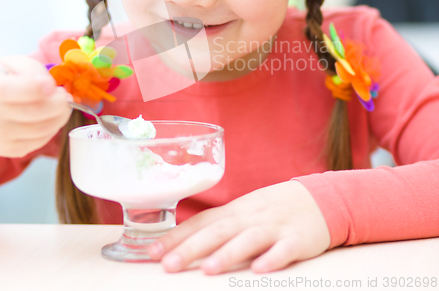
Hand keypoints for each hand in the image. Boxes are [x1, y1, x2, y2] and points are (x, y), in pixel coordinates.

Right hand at [0, 56, 72, 156]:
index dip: (34, 89)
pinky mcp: (8, 148)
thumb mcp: (15, 64)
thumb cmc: (6, 79)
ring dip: (60, 117)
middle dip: (58, 104)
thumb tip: (49, 87)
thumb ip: (32, 69)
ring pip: (40, 130)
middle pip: (31, 113)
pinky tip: (51, 118)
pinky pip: (39, 141)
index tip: (52, 86)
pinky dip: (52, 129)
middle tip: (65, 96)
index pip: (6, 90)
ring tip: (62, 105)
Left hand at [147, 180, 330, 273]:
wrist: (316, 199)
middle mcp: (250, 217)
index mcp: (235, 211)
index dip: (177, 237)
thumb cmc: (272, 208)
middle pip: (219, 230)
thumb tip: (182, 242)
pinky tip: (259, 269)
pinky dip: (272, 258)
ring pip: (249, 239)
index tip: (152, 254)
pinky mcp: (297, 239)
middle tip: (169, 266)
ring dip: (227, 253)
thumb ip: (218, 225)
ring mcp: (274, 227)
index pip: (201, 222)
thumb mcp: (244, 211)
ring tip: (207, 269)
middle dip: (192, 248)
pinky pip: (284, 249)